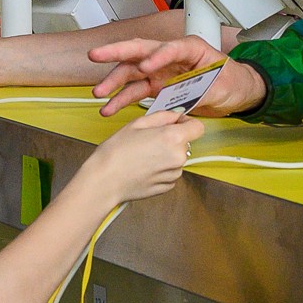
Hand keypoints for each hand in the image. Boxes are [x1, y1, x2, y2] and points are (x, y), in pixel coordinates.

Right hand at [72, 112, 204, 205]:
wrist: (104, 181)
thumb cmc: (116, 153)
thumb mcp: (137, 123)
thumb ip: (163, 116)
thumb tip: (175, 115)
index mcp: (172, 138)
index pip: (198, 127)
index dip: (187, 123)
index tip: (177, 123)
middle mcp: (177, 157)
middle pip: (185, 143)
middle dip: (172, 139)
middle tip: (149, 140)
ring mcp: (173, 174)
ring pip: (177, 158)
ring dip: (166, 155)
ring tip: (143, 155)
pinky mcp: (167, 187)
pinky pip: (170, 172)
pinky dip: (161, 169)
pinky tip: (144, 167)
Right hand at [87, 36, 261, 117]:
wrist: (236, 93)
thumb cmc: (233, 80)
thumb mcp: (223, 84)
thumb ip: (204, 89)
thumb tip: (188, 95)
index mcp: (190, 48)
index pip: (170, 48)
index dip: (157, 55)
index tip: (146, 66)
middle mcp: (170, 57)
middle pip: (140, 51)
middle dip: (117, 53)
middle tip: (97, 54)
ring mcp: (162, 72)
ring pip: (132, 73)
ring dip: (114, 82)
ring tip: (99, 92)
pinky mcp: (158, 88)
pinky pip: (136, 92)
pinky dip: (122, 100)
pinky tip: (110, 107)